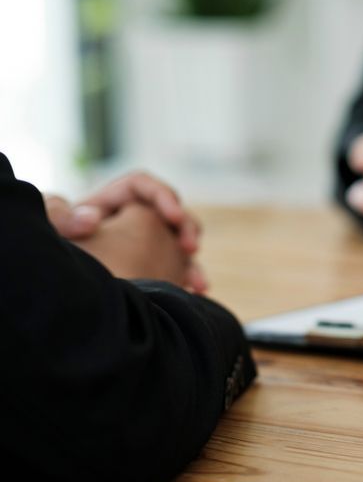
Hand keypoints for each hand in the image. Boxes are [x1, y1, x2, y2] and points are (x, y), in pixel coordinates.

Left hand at [45, 172, 205, 291]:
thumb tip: (93, 218)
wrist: (51, 295)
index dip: (163, 196)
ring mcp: (140, 248)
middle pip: (169, 213)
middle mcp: (127, 223)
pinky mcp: (147, 270)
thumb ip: (59, 215)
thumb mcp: (47, 231)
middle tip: (190, 248)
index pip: (142, 186)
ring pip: (177, 243)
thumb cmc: (48, 255)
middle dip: (186, 227)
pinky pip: (176, 269)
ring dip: (192, 259)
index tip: (173, 217)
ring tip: (197, 280)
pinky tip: (196, 291)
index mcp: (107, 204)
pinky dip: (188, 278)